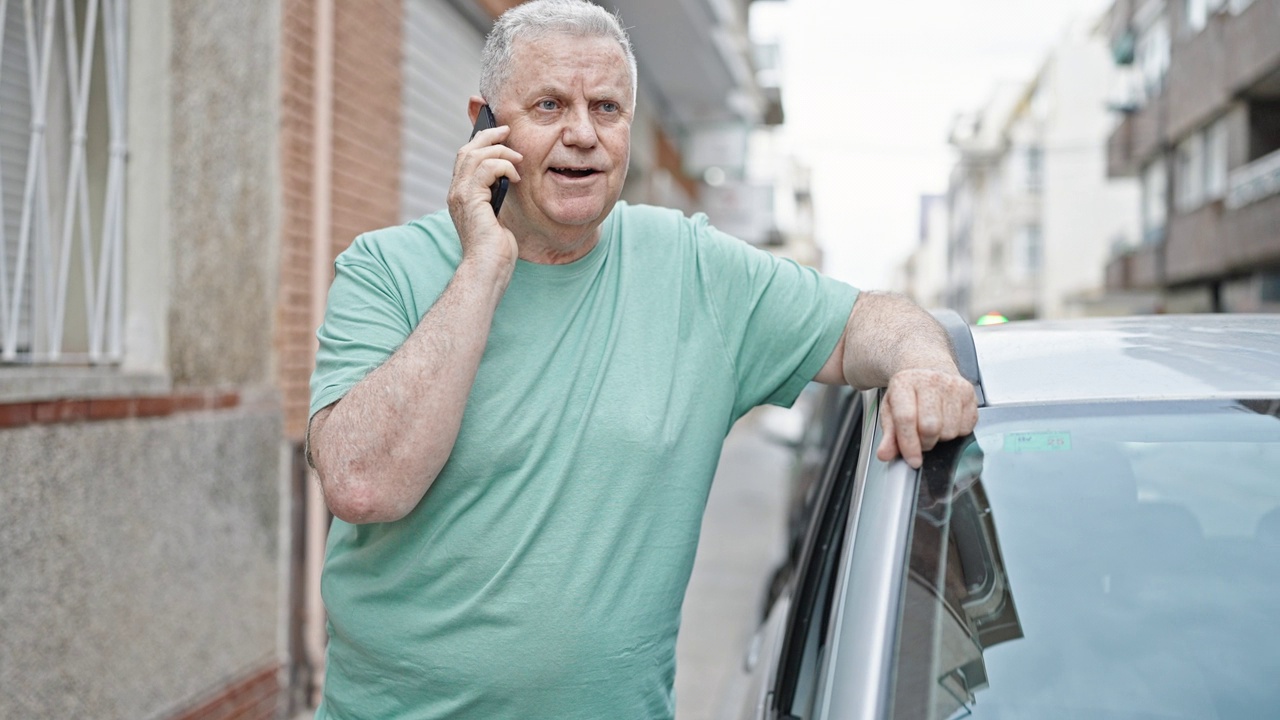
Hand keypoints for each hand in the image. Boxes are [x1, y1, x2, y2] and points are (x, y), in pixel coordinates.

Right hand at [447, 124, 522, 268]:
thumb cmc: (495, 249)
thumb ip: (496, 197)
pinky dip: (503, 167)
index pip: (465, 158)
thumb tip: (507, 180)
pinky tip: (516, 177)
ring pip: (475, 155)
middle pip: (467, 150)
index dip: (480, 141)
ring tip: (518, 160)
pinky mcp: (471, 199)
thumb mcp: (496, 216)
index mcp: (460, 195)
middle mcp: (456, 192)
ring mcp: (460, 195)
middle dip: (488, 136)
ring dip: (501, 152)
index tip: (500, 134)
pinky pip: (486, 168)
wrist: (489, 268)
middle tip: (508, 131)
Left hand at [876, 368, 977, 468]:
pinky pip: (966, 427)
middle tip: (920, 439)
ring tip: (932, 427)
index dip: (909, 445)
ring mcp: (952, 385)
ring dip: (940, 438)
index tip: (912, 460)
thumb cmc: (908, 392)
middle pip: (931, 427)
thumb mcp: (891, 410)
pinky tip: (947, 420)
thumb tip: (885, 455)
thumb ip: (888, 435)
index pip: (907, 418)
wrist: (926, 367)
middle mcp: (930, 380)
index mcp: (904, 383)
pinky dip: (956, 432)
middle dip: (925, 442)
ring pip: (950, 430)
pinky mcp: (969, 392)